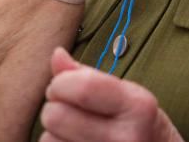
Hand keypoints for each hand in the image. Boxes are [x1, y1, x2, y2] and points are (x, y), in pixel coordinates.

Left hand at [39, 48, 183, 141]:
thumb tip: (57, 54)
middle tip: (69, 111)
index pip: (81, 88)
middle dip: (54, 108)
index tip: (63, 86)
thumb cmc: (139, 126)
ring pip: (48, 140)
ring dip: (53, 135)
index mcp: (137, 106)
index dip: (61, 83)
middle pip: (56, 116)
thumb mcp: (126, 96)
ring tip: (76, 134)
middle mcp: (127, 138)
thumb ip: (88, 75)